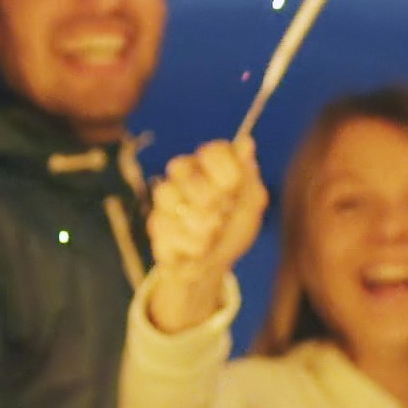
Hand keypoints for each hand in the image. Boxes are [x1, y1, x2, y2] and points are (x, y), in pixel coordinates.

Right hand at [143, 138, 265, 330]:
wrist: (215, 266)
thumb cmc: (234, 228)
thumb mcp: (251, 205)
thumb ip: (248, 176)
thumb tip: (246, 142)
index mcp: (210, 162)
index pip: (211, 150)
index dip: (224, 170)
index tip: (233, 188)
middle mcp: (184, 173)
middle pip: (181, 167)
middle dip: (209, 198)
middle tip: (222, 214)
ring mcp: (166, 197)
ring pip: (167, 194)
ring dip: (199, 223)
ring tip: (211, 234)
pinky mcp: (155, 223)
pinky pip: (166, 228)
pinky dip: (189, 244)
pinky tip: (198, 248)